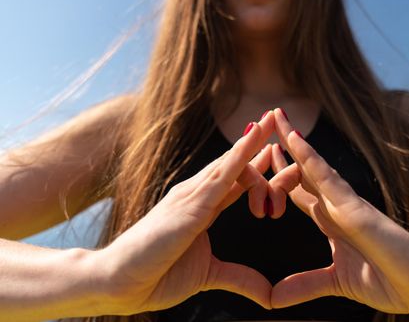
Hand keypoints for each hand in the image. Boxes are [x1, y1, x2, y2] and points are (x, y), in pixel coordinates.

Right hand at [90, 113, 276, 315]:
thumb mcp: (210, 274)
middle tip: (280, 123)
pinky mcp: (189, 206)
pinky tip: (253, 141)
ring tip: (271, 120)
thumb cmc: (156, 274)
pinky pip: (219, 177)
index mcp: (203, 208)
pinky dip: (238, 157)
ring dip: (252, 141)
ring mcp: (191, 196)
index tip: (279, 153)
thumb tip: (268, 294)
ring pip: (229, 164)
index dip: (258, 165)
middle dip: (259, 145)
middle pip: (235, 166)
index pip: (236, 181)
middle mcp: (197, 195)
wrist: (121, 283)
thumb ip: (240, 278)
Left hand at [268, 108, 408, 313]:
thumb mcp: (335, 282)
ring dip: (291, 139)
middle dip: (282, 145)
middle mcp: (335, 205)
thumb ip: (304, 285)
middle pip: (302, 169)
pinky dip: (307, 157)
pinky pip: (326, 177)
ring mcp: (345, 203)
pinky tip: (292, 138)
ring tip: (273, 115)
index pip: (298, 190)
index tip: (260, 156)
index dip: (279, 172)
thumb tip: (272, 297)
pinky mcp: (355, 208)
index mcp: (331, 220)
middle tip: (263, 119)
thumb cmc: (391, 281)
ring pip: (311, 165)